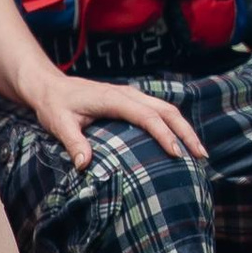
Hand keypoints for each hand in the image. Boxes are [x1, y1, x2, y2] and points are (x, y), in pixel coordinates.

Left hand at [25, 73, 206, 172]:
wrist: (50, 86)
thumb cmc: (55, 105)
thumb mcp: (59, 124)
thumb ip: (73, 143)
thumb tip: (84, 166)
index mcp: (115, 99)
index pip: (148, 117)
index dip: (164, 135)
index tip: (176, 154)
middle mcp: (130, 94)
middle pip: (168, 111)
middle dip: (187, 132)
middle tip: (201, 155)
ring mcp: (133, 96)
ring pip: (168, 109)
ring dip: (185, 128)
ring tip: (197, 151)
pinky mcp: (133, 101)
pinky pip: (160, 110)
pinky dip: (175, 125)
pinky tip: (179, 139)